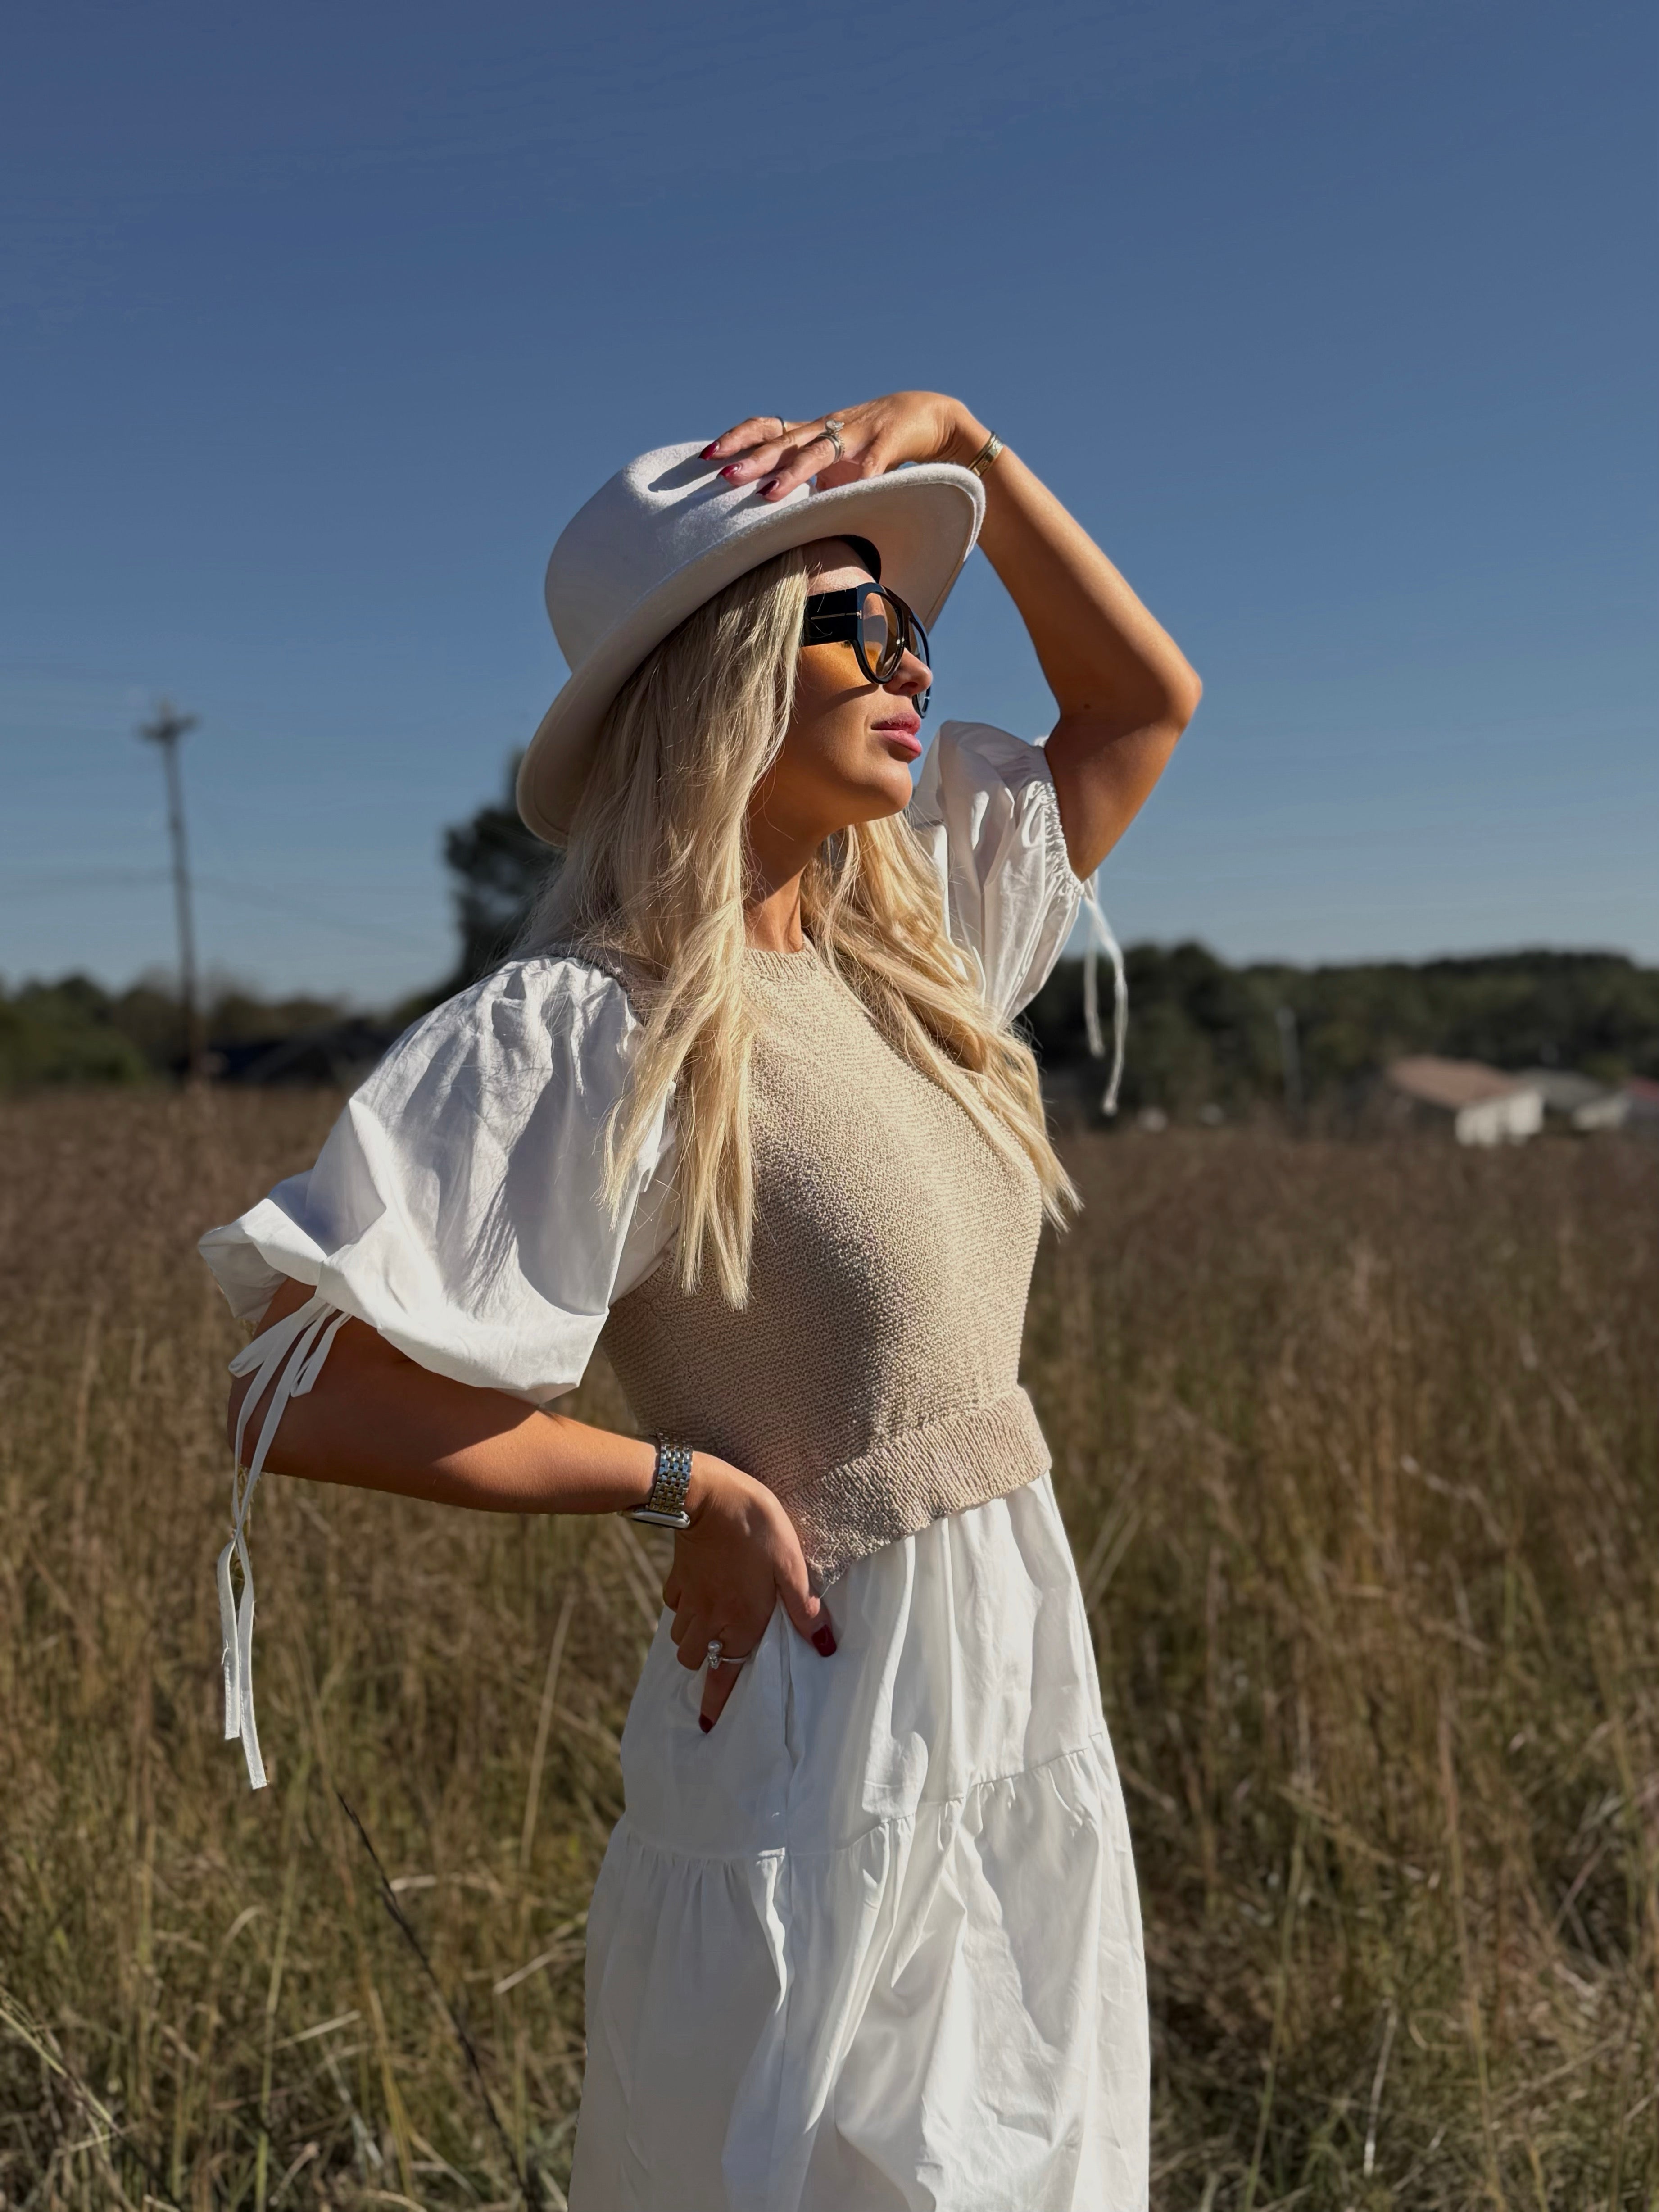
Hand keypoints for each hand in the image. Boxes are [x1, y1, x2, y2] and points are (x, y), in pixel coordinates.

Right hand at [662, 1455, 834, 1731]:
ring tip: (711, 1631)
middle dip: (707, 1666)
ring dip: (695, 1641)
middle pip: (697, 1660)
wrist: (706, 1495)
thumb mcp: (791, 1564)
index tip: (708, 1725)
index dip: (716, 1703)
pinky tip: (698, 1597)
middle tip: (721, 1662)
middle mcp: (710, 1618)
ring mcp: (689, 1598)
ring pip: (682, 1637)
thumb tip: (823, 1646)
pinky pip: (674, 1606)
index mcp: (740, 1621)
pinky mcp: (677, 1576)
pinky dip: (683, 1611)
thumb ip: (803, 1607)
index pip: (725, 1675)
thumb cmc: (756, 1529)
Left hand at [703, 392, 990, 505]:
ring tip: (768, 494)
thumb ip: (811, 479)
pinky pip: (870, 467)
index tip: (707, 455)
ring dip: (792, 472)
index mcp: (815, 431)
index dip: (738, 438)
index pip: (768, 429)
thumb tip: (777, 509)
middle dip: (752, 458)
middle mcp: (829, 428)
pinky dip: (857, 481)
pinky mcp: (887, 445)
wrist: (930, 416)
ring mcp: (857, 434)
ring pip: (818, 451)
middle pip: (784, 440)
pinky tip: (845, 497)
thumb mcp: (839, 462)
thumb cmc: (877, 444)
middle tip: (723, 475)